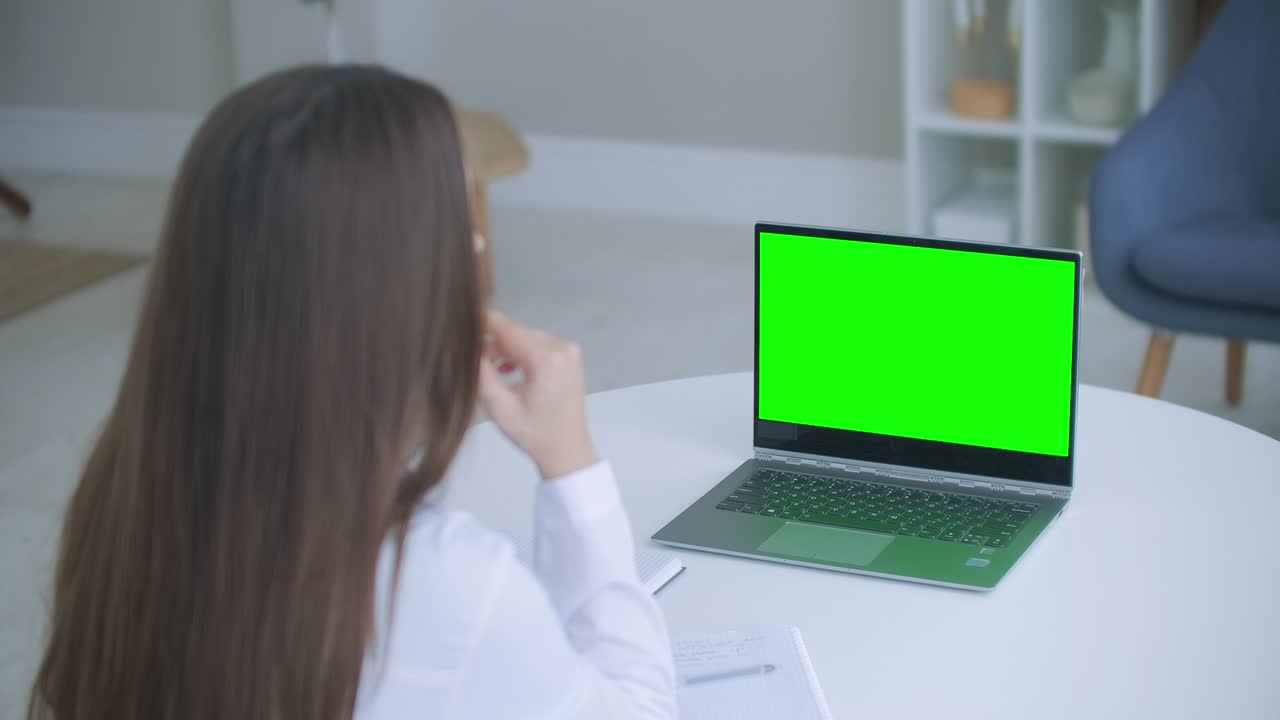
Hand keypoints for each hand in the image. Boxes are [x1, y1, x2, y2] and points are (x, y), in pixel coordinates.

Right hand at [478, 310, 598, 479]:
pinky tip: (507, 370)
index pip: (507, 328)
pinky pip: (537, 345)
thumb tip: (465, 347)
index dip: (481, 321)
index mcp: (547, 358)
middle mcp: (562, 347)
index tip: (459, 317)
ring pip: (524, 337)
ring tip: (488, 370)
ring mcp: (568, 350)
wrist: (567, 450)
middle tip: (471, 360)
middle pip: (516, 332)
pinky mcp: (568, 356)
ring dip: (505, 349)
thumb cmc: (534, 434)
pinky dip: (520, 353)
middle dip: (491, 342)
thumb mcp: (499, 406)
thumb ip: (480, 373)